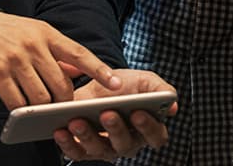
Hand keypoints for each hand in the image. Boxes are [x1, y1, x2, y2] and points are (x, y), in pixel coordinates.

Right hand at [0, 12, 121, 109]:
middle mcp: (33, 46)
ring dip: (44, 108)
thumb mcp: (38, 32)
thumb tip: (79, 70)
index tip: (116, 84)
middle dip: (64, 100)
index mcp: (47, 34)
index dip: (99, 70)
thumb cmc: (11, 33)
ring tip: (42, 108)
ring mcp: (15, 61)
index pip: (79, 53)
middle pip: (60, 84)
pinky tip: (23, 108)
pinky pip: (17, 103)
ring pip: (40, 97)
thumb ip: (59, 52)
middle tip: (62, 106)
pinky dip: (24, 110)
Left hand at [54, 69, 176, 161]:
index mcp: (148, 128)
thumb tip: (172, 105)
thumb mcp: (144, 80)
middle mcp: (128, 142)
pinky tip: (60, 130)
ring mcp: (105, 148)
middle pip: (125, 144)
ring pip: (99, 150)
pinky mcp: (84, 150)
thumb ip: (160, 89)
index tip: (138, 112)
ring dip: (87, 136)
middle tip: (106, 114)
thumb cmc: (125, 84)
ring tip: (76, 121)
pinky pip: (76, 153)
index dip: (148, 127)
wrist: (96, 83)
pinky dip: (67, 143)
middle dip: (116, 129)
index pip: (155, 135)